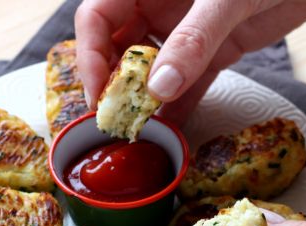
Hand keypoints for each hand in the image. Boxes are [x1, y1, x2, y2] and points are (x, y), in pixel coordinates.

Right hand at [75, 0, 305, 125]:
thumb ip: (193, 40)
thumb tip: (159, 88)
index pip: (97, 17)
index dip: (90, 55)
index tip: (97, 93)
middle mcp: (160, 5)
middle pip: (119, 48)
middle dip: (114, 84)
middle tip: (116, 120)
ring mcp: (188, 31)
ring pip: (152, 70)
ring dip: (144, 100)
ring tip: (140, 132)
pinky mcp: (216, 51)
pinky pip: (188, 83)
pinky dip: (179, 107)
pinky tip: (171, 131)